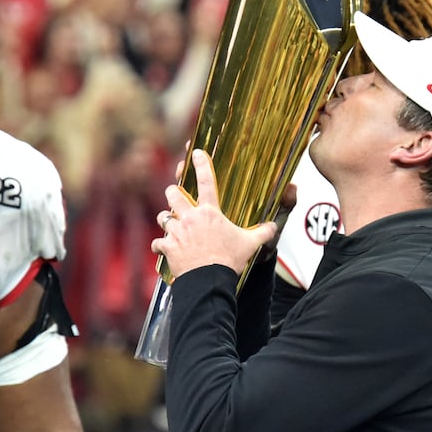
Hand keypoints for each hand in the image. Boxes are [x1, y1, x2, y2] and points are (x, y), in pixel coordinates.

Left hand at [152, 150, 278, 276]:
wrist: (209, 280)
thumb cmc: (228, 260)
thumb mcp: (249, 244)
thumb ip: (262, 233)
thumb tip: (274, 227)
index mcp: (209, 213)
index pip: (207, 182)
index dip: (202, 164)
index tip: (196, 152)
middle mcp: (190, 218)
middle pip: (173, 194)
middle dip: (172, 192)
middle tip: (175, 194)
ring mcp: (176, 232)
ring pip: (162, 217)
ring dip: (166, 220)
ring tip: (170, 223)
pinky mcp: (168, 247)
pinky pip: (158, 243)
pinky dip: (160, 246)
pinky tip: (163, 249)